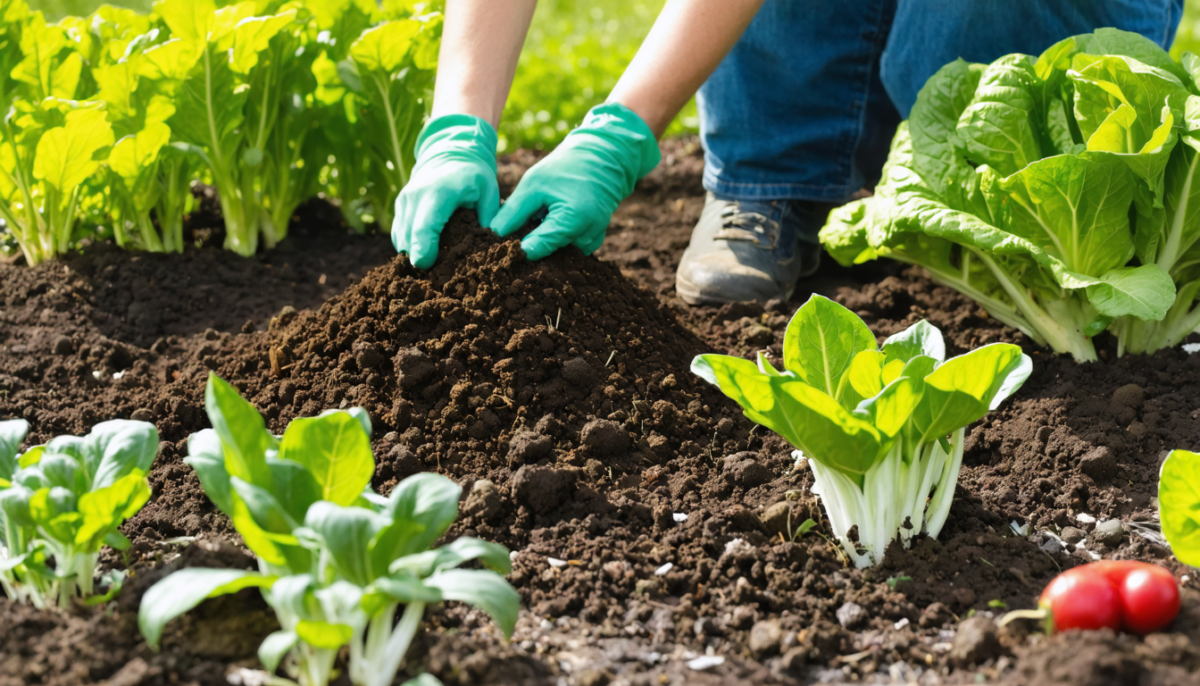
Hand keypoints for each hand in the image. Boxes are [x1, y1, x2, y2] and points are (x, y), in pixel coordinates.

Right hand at [392, 114, 499, 268]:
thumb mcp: (489, 192)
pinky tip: (427, 253)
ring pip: (401, 238)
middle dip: (419, 259)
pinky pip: (399, 235)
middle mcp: (415, 196)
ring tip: (435, 266)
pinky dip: (410, 246)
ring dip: (414, 254)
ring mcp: (404, 201)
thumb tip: (491, 251)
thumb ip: (489, 220)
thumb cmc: (473, 175)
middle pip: (409, 236)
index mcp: (439, 192)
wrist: (449, 152)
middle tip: (438, 276)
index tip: (425, 265)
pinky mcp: (400, 208)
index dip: (423, 248)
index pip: (425, 225)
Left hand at [490, 102, 660, 259]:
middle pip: (548, 253)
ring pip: (558, 251)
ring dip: (545, 238)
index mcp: (573, 221)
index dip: (516, 247)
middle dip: (531, 241)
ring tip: (540, 216)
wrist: (603, 157)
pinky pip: (569, 247)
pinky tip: (552, 219)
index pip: (536, 249)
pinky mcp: (594, 240)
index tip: (501, 242)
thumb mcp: (534, 183)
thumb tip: (494, 235)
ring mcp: (593, 240)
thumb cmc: (567, 166)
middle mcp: (587, 236)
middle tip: (520, 223)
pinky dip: (557, 236)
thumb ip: (514, 213)